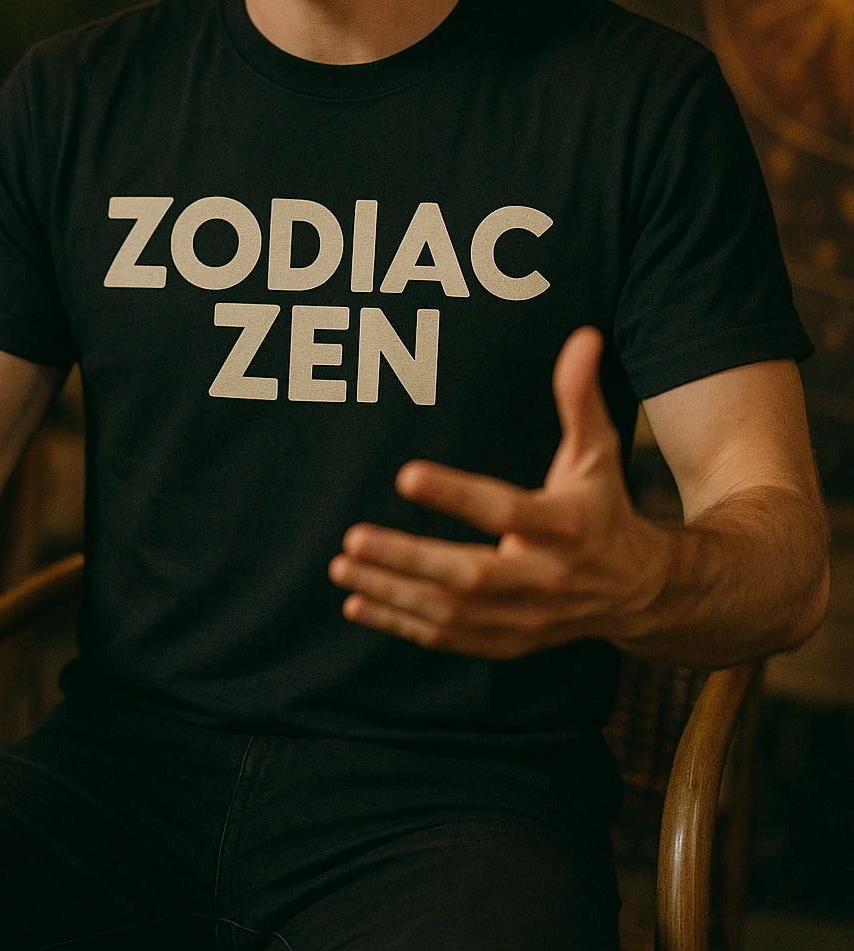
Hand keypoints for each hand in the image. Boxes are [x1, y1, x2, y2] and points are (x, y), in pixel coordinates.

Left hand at [328, 326, 667, 658]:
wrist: (637, 591)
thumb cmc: (603, 507)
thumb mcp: (598, 452)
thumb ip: (581, 397)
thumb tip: (583, 336)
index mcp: (566, 526)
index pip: (505, 510)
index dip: (456, 495)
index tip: (405, 474)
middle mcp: (546, 578)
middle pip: (470, 576)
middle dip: (408, 560)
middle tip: (352, 538)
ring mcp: (526, 618)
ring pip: (451, 614)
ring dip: (392, 592)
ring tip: (342, 566)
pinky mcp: (509, 642)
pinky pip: (449, 640)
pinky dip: (402, 626)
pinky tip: (357, 605)